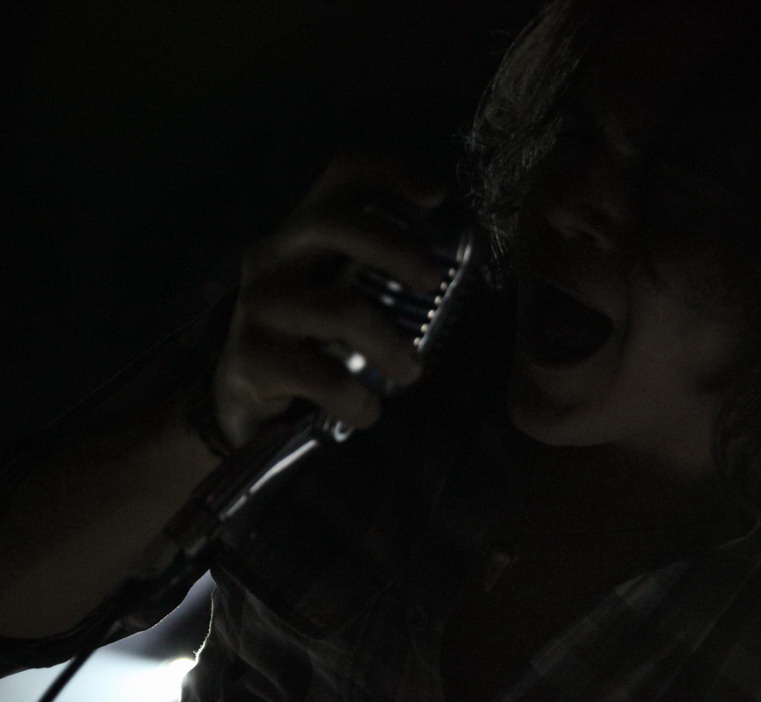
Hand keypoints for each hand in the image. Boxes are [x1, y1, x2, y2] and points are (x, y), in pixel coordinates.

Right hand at [212, 153, 447, 446]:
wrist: (240, 400)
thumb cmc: (310, 339)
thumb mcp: (341, 294)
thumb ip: (381, 275)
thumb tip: (460, 276)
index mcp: (305, 232)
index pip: (342, 174)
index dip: (390, 172)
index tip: (436, 195)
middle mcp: (274, 255)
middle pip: (331, 223)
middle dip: (394, 247)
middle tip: (433, 282)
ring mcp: (258, 305)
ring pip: (337, 307)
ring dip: (389, 343)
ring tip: (411, 373)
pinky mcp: (250, 357)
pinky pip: (318, 375)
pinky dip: (355, 397)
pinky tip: (367, 411)